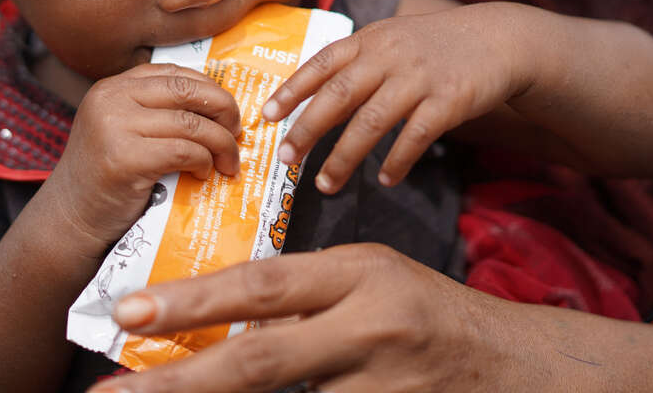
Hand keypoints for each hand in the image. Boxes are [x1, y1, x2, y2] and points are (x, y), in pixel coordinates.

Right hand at [46, 63, 241, 249]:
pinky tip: (204, 173)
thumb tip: (219, 106)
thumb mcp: (123, 131)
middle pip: (188, 91)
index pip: (175, 74)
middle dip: (224, 110)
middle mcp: (111, 98)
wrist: (69, 220)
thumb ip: (155, 112)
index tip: (227, 112)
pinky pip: (184, 151)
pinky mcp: (125, 158)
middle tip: (237, 133)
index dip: (210, 89)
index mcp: (113, 87)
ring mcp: (115, 127)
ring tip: (228, 162)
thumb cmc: (106, 179)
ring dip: (221, 144)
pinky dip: (204, 162)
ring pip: (192, 124)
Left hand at [85, 245, 652, 392]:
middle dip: (179, 381)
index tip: (128, 311)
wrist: (524, 366)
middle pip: (260, 357)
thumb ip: (304, 299)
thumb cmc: (432, 316)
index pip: (260, 282)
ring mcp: (386, 381)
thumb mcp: (371, 283)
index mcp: (357, 271)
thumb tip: (221, 321)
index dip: (190, 299)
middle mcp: (371, 324)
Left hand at [265, 4, 528, 191]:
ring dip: (344, 157)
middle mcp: (389, 55)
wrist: (498, 39)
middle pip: (338, 95)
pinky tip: (385, 180)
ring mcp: (419, 78)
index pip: (321, 64)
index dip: (292, 90)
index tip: (266, 117)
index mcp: (369, 40)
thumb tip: (307, 96)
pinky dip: (397, 161)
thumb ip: (353, 62)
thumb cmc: (431, 45)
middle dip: (307, 130)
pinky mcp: (449, 100)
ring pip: (372, 122)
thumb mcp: (389, 39)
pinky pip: (415, 137)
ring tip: (326, 185)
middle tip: (285, 160)